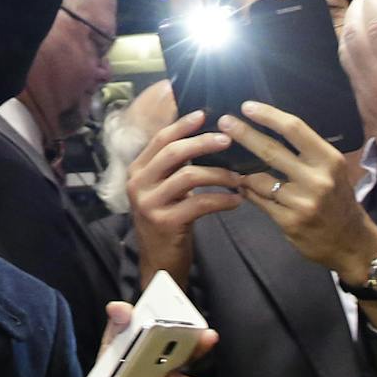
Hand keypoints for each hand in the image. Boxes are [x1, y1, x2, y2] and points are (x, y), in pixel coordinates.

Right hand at [125, 110, 243, 289]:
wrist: (158, 263)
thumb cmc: (167, 221)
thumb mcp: (163, 190)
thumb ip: (173, 167)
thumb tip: (202, 136)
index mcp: (137, 171)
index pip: (160, 139)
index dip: (182, 125)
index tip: (205, 114)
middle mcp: (138, 184)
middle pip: (173, 152)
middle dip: (203, 142)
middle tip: (228, 139)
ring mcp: (149, 203)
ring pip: (189, 176)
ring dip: (219, 174)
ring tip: (239, 177)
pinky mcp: (166, 222)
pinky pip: (200, 203)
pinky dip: (222, 199)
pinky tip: (237, 200)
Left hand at [219, 102, 376, 283]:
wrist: (351, 243)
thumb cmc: (338, 200)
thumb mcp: (331, 170)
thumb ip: (306, 153)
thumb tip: (269, 129)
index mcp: (329, 160)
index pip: (295, 129)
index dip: (268, 116)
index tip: (247, 107)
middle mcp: (317, 179)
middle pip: (271, 150)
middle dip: (243, 134)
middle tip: (224, 122)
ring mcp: (302, 202)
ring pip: (258, 179)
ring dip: (242, 172)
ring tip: (234, 167)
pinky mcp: (289, 221)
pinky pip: (258, 200)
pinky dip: (248, 192)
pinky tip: (243, 187)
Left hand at [340, 0, 376, 186]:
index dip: (374, 2)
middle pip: (356, 34)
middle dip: (358, 9)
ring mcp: (368, 95)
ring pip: (347, 51)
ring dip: (350, 26)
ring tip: (360, 11)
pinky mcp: (363, 107)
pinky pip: (349, 69)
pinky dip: (350, 47)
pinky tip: (359, 41)